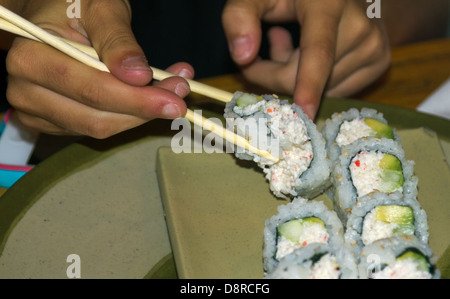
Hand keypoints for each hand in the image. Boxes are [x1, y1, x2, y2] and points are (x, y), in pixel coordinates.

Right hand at [5, 0, 193, 137]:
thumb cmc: (72, 5)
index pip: (91, 89)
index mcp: (32, 58)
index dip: (137, 98)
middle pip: (97, 117)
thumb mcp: (99, 7)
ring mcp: (38, 111)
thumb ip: (117, 39)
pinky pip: (97, 127)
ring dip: (141, 114)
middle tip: (181, 94)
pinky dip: (129, 115)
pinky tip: (149, 96)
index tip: (175, 96)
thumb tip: (137, 75)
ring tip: (171, 90)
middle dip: (145, 108)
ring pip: (101, 127)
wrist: (52, 20)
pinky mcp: (54, 122)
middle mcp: (26, 91)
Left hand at [222, 0, 390, 118]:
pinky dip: (317, 82)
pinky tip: (313, 55)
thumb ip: (240, 16)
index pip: (318, 53)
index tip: (304, 112)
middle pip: (306, 77)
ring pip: (320, 88)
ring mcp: (374, 45)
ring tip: (292, 44)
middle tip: (265, 50)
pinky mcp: (380, 61)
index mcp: (329, 5)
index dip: (308, 86)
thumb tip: (242, 57)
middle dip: (274, 74)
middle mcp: (360, 25)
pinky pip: (337, 90)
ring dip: (296, 78)